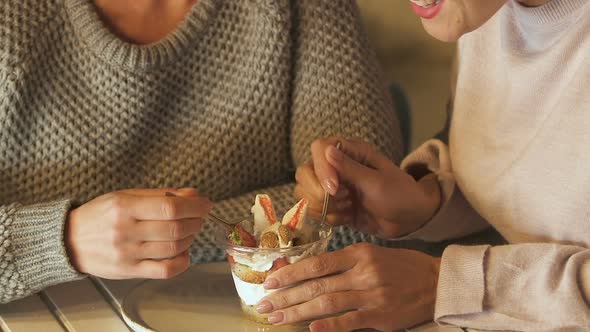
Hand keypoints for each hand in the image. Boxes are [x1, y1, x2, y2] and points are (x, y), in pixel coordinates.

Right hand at [65, 188, 211, 278]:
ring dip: (190, 238)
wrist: (69, 240)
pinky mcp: (129, 271)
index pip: (169, 207)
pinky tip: (183, 252)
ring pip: (173, 248)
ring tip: (189, 230)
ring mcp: (127, 254)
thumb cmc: (100, 215)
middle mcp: (125, 231)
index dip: (195, 206)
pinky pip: (164, 270)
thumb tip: (193, 194)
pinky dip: (181, 262)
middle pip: (175, 228)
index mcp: (124, 207)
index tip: (206, 204)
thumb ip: (160, 195)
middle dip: (196, 221)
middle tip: (199, 216)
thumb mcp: (126, 195)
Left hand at [257, 243, 440, 330]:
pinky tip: (311, 329)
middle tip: (263, 305)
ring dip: (297, 311)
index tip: (270, 280)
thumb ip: (344, 263)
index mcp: (358, 254)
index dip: (290, 272)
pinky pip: (350, 322)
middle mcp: (362, 272)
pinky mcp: (381, 316)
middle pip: (315, 284)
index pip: (316, 263)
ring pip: (326, 303)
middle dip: (285, 296)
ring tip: (277, 318)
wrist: (437, 282)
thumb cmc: (403, 267)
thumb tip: (311, 273)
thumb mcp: (372, 255)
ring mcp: (371, 295)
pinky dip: (329, 326)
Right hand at [295, 137, 440, 236]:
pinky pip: (313, 211)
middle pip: (304, 172)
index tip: (335, 187)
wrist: (409, 220)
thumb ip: (349, 168)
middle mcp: (336, 166)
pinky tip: (347, 217)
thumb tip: (327, 149)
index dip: (321, 168)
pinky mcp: (331, 206)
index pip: (319, 148)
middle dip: (318, 192)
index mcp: (350, 151)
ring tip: (348, 207)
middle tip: (344, 200)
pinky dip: (328, 217)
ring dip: (323, 206)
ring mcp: (331, 186)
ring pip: (304, 194)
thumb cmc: (399, 195)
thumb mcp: (376, 182)